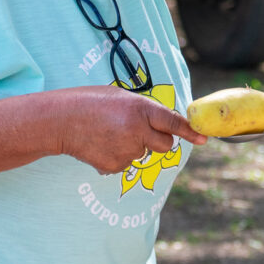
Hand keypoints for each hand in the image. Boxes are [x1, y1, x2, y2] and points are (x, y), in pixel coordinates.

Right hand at [52, 86, 206, 174]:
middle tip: (138, 131)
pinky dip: (117, 156)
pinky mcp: (114, 166)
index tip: (203, 139)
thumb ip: (144, 111)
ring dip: (132, 146)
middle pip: (165, 145)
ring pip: (142, 154)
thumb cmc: (90, 103)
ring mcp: (126, 151)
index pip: (172, 122)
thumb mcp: (121, 98)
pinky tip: (101, 144)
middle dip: (159, 141)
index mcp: (140, 108)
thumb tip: (164, 124)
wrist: (60, 120)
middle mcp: (137, 130)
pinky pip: (126, 164)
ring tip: (108, 133)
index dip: (190, 131)